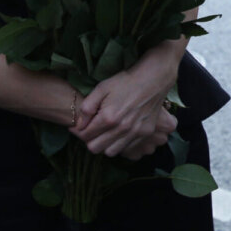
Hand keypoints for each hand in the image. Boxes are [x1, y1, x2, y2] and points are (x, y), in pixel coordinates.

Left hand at [73, 41, 180, 157]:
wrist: (153, 79)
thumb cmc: (126, 81)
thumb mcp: (101, 88)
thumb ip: (86, 108)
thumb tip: (79, 125)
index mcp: (108, 118)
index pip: (85, 136)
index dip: (78, 131)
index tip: (77, 127)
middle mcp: (121, 129)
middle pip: (95, 148)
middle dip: (89, 140)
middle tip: (90, 130)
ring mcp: (135, 132)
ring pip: (111, 152)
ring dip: (104, 145)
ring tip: (104, 133)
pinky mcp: (145, 132)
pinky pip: (127, 148)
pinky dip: (120, 144)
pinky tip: (119, 133)